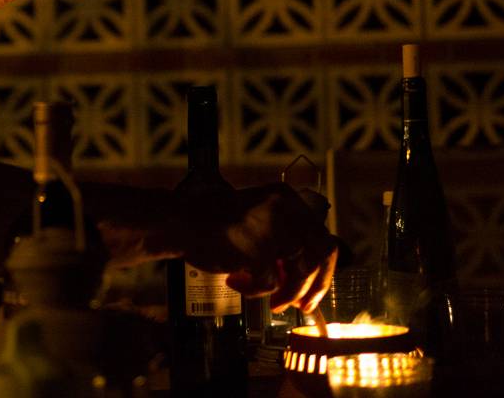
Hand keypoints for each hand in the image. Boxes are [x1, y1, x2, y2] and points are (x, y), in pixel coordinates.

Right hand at [176, 183, 337, 313]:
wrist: (180, 220)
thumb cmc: (212, 222)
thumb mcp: (257, 217)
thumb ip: (282, 236)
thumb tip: (303, 273)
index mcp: (287, 199)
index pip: (323, 236)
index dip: (322, 268)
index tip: (313, 288)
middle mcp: (285, 210)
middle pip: (320, 254)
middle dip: (314, 285)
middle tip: (301, 304)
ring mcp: (272, 230)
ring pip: (299, 273)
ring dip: (285, 293)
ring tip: (268, 299)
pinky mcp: (257, 251)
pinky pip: (269, 284)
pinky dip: (254, 290)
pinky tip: (237, 282)